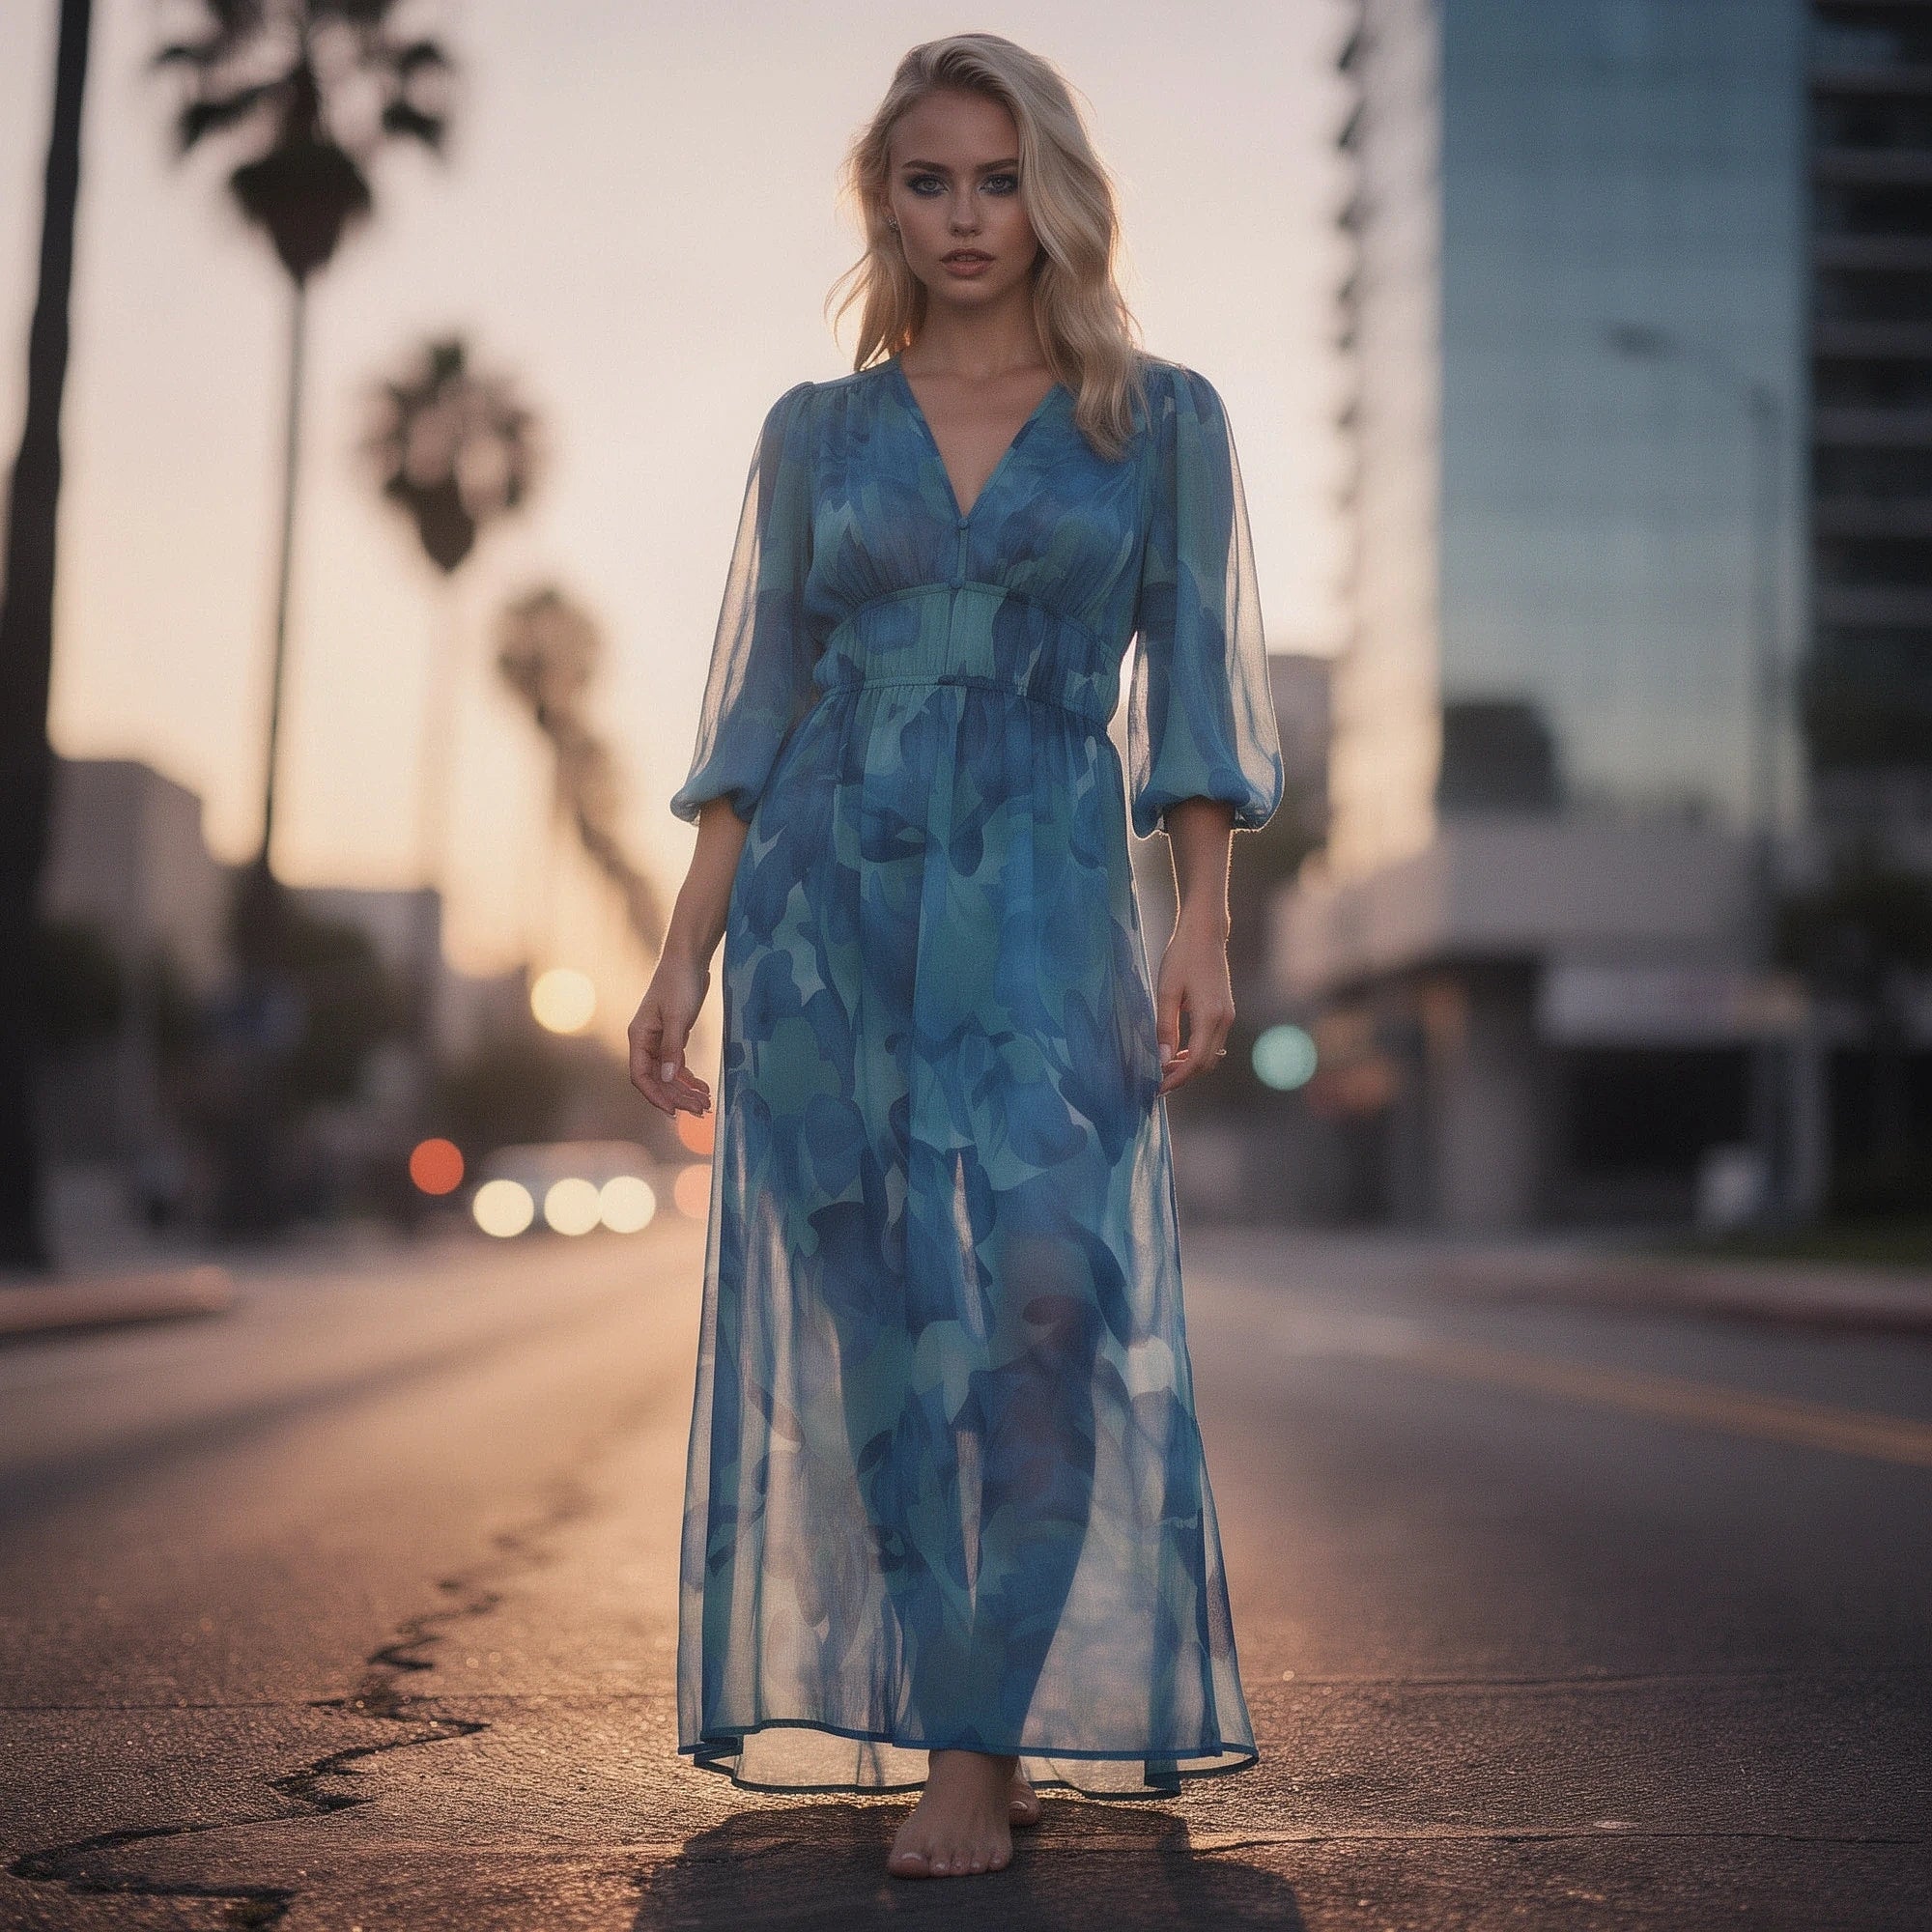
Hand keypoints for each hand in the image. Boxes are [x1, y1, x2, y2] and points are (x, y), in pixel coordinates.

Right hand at [629, 950, 713, 1116]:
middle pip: (657, 1079)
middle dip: (677, 1096)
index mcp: (639, 1036)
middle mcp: (646, 1041)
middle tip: (700, 1110)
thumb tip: (667, 1078)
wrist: (688, 959)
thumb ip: (672, 1048)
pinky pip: (677, 1064)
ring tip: (705, 1104)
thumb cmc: (679, 983)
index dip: (655, 1095)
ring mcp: (659, 1040)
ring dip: (685, 1090)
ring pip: (668, 1074)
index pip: (640, 1075)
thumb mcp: (678, 1017)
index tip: (673, 1111)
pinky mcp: (673, 1037)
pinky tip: (703, 1088)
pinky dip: (689, 1077)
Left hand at [1153, 912, 1234, 1096]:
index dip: (1177, 1078)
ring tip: (1165, 1067)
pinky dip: (1197, 1052)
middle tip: (1158, 1080)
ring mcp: (1228, 1015)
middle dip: (1183, 1076)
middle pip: (1206, 1063)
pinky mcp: (1226, 1011)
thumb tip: (1163, 1059)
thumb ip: (1165, 1027)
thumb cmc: (1182, 957)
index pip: (1196, 1060)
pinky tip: (1178, 1051)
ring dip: (1191, 1066)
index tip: (1158, 1087)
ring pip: (1212, 1055)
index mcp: (1210, 1016)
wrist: (1205, 933)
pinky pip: (1213, 1042)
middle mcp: (1224, 1019)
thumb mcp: (1166, 991)